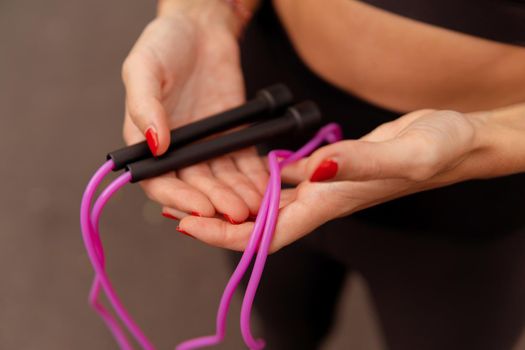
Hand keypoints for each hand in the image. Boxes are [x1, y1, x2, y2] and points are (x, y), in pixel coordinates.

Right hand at [122, 2, 267, 222]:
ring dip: (237, 196)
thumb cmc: (164, 43)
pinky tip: (266, 190)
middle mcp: (177, 150)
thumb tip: (153, 145)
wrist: (201, 28)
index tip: (201, 206)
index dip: (179, 198)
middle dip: (216, 202)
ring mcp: (206, 145)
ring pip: (222, 181)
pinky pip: (242, 163)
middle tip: (236, 213)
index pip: (159, 181)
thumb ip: (144, 105)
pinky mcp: (231, 137)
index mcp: (147, 140)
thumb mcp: (144, 67)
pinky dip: (253, 178)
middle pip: (195, 187)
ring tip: (255, 207)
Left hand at [177, 109, 484, 250]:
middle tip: (172, 207)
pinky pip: (282, 179)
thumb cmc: (437, 151)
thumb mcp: (404, 154)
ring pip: (265, 202)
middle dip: (213, 221)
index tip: (189, 226)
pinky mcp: (326, 168)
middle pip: (257, 223)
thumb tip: (312, 170)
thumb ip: (358, 164)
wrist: (452, 142)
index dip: (227, 235)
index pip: (269, 233)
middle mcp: (319, 200)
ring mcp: (321, 186)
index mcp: (330, 203)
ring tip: (192, 189)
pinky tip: (238, 170)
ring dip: (229, 200)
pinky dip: (256, 179)